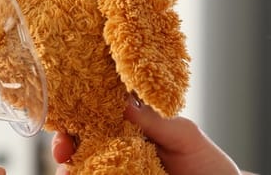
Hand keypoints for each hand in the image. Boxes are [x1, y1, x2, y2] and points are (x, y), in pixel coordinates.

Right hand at [51, 101, 240, 174]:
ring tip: (68, 173)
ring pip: (83, 163)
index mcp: (134, 122)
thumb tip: (123, 103)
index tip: (68, 118)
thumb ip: (155, 121)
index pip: (98, 109)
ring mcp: (118, 166)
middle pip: (81, 138)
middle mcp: (120, 143)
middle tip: (63, 152)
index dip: (78, 111)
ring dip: (69, 168)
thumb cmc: (206, 161)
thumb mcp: (185, 135)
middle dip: (65, 142)